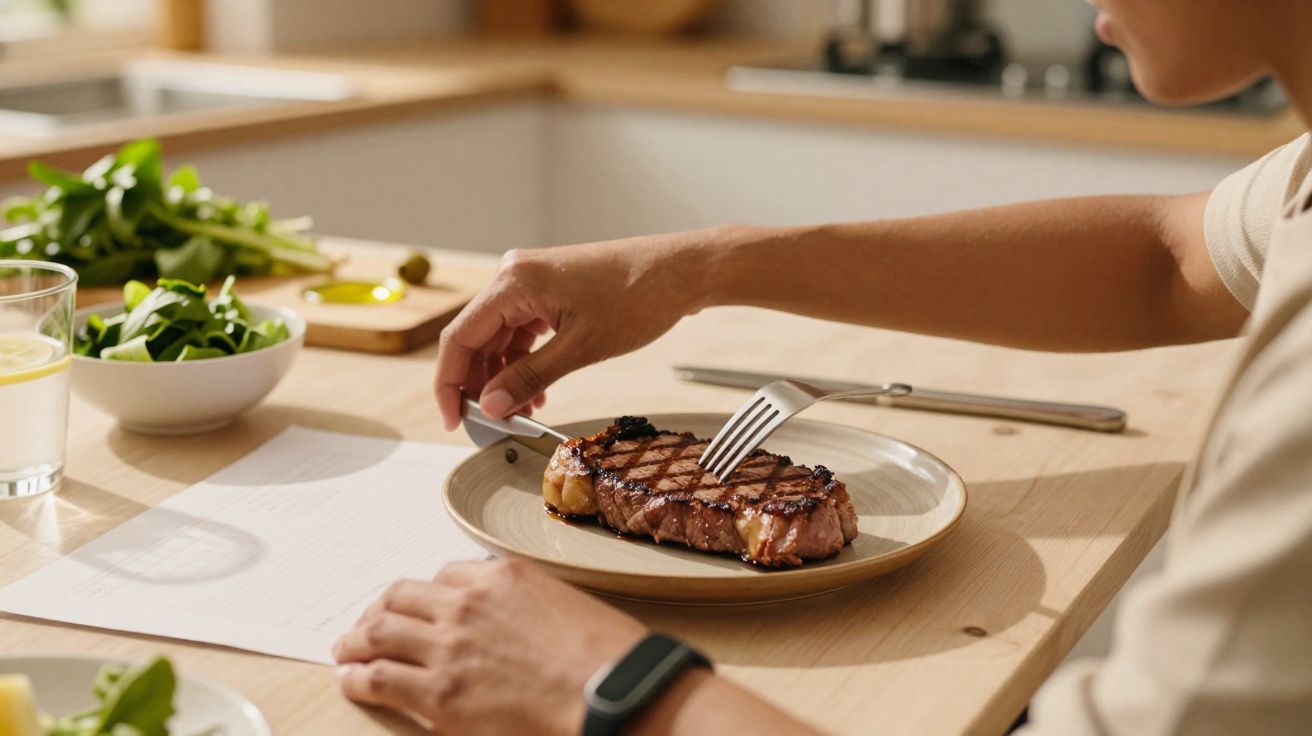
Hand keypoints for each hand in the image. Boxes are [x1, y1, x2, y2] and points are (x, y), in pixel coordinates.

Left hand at [333, 558, 647, 734]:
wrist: (611, 691)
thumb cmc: (606, 656)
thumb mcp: (567, 605)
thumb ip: (528, 604)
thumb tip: (513, 621)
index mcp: (502, 576)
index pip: (447, 575)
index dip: (426, 593)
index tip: (419, 604)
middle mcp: (467, 603)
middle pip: (402, 597)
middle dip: (379, 610)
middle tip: (367, 623)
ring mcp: (448, 647)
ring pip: (381, 632)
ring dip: (357, 640)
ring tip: (346, 649)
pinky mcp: (438, 693)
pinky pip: (380, 678)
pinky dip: (357, 677)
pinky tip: (348, 679)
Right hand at [435, 228, 727, 429]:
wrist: (680, 272)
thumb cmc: (638, 298)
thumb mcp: (581, 347)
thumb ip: (530, 377)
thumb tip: (492, 406)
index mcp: (514, 281)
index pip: (460, 337)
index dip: (450, 384)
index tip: (454, 420)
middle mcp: (515, 276)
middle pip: (476, 338)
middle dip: (480, 384)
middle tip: (490, 425)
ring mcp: (532, 282)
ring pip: (500, 338)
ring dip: (505, 377)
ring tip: (521, 412)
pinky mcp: (549, 291)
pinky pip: (522, 332)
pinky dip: (524, 362)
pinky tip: (537, 391)